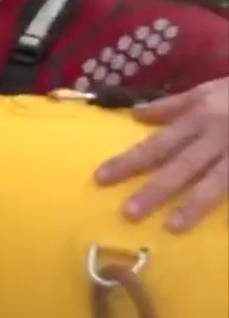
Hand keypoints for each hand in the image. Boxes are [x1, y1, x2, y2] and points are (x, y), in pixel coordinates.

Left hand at [94, 76, 228, 232]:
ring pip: (218, 180)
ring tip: (173, 227)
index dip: (129, 161)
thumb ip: (173, 105)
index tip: (100, 179)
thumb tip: (136, 115)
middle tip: (128, 213)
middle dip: (156, 189)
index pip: (157, 144)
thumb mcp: (209, 90)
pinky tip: (226, 225)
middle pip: (183, 166)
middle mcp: (217, 137)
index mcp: (200, 119)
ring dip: (195, 204)